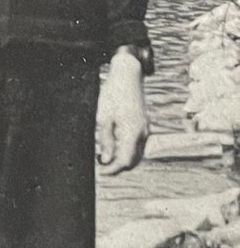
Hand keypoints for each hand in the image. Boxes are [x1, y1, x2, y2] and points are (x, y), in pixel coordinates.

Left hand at [97, 48, 149, 175]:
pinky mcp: (144, 123)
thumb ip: (106, 141)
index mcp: (133, 132)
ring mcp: (145, 128)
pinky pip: (137, 143)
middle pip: (133, 160)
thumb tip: (106, 160)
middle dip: (118, 165)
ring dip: (123, 157)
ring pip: (136, 152)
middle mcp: (143, 132)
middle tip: (102, 164)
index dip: (113, 169)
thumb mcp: (103, 118)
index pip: (125, 161)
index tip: (101, 172)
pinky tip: (114, 144)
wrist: (127, 75)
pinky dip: (127, 148)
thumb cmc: (113, 94)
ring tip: (106, 154)